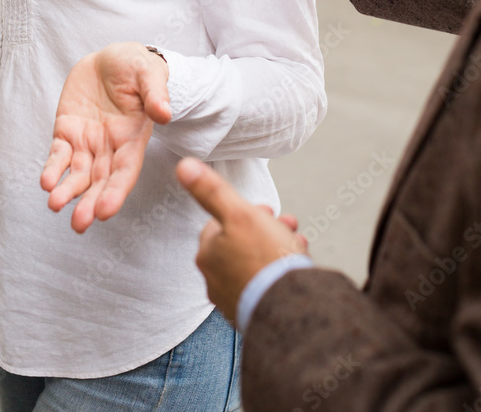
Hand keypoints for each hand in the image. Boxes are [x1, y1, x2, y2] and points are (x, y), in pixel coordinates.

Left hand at [41, 43, 171, 232]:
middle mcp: (110, 146)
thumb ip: (155, 94)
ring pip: (78, 173)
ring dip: (67, 191)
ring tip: (55, 204)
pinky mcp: (67, 131)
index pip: (125, 170)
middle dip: (90, 202)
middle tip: (79, 223)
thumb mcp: (149, 73)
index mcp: (133, 136)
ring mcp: (87, 141)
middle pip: (101, 180)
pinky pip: (58, 154)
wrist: (111, 57)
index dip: (116, 191)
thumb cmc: (136, 66)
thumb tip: (164, 113)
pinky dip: (52, 168)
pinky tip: (46, 181)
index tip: (105, 211)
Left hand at [176, 157, 307, 322]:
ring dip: (275, 248)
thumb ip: (211, 190)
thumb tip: (183, 166)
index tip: (266, 211)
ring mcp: (232, 299)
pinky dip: (278, 273)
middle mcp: (214, 279)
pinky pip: (264, 285)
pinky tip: (295, 268)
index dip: (246, 213)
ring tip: (297, 245)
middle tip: (286, 225)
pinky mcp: (252, 314)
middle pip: (240, 242)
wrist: (290, 308)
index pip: (221, 223)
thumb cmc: (264, 258)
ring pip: (254, 263)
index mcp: (207, 254)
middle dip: (265, 229)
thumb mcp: (239, 213)